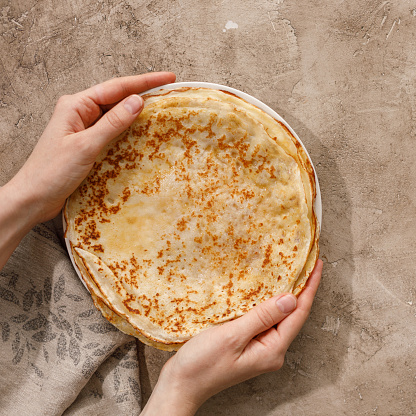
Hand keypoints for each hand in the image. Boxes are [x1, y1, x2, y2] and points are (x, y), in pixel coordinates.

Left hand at [0, 72, 175, 268]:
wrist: (34, 198)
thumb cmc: (53, 172)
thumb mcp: (86, 146)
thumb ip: (113, 123)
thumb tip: (137, 101)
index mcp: (76, 105)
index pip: (116, 88)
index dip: (144, 82)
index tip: (168, 78)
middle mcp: (80, 113)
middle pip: (116, 97)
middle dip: (143, 92)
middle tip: (169, 89)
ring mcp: (83, 129)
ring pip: (115, 114)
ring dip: (136, 111)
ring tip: (161, 106)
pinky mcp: (87, 144)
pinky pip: (112, 131)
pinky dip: (128, 129)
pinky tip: (141, 130)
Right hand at [142, 259, 322, 415]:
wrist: (182, 384)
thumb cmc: (203, 364)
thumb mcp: (232, 336)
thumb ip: (262, 317)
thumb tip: (291, 299)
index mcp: (272, 350)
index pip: (298, 314)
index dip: (310, 288)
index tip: (317, 265)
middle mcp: (271, 350)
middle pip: (292, 315)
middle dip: (301, 289)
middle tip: (307, 263)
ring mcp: (260, 349)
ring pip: (278, 316)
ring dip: (285, 294)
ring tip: (292, 272)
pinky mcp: (248, 345)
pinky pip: (264, 320)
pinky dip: (268, 303)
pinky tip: (265, 291)